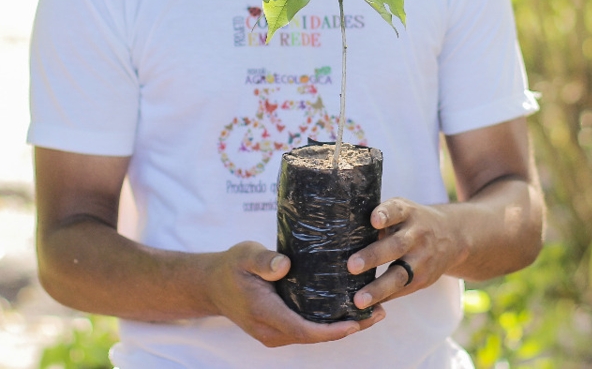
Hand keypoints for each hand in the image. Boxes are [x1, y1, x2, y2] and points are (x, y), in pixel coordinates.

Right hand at [207, 241, 384, 346]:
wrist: (211, 285)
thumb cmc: (230, 266)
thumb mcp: (244, 255)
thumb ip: (263, 260)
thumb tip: (284, 265)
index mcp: (265, 313)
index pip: (304, 329)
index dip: (333, 330)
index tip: (358, 322)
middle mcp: (271, 330)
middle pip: (315, 337)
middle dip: (349, 328)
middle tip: (380, 312)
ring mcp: (274, 334)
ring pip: (313, 336)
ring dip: (343, 328)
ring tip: (373, 312)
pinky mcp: (277, 329)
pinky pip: (307, 331)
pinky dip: (329, 325)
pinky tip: (349, 311)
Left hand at [345, 198, 465, 310]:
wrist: (452, 236)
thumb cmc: (410, 222)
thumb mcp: (401, 211)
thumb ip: (379, 217)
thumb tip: (338, 227)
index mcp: (407, 213)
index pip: (396, 211)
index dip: (385, 215)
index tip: (373, 220)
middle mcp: (417, 235)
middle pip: (395, 246)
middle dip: (373, 256)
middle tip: (351, 266)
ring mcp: (422, 259)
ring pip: (400, 275)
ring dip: (378, 288)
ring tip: (358, 300)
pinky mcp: (423, 279)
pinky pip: (402, 291)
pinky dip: (384, 299)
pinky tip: (366, 308)